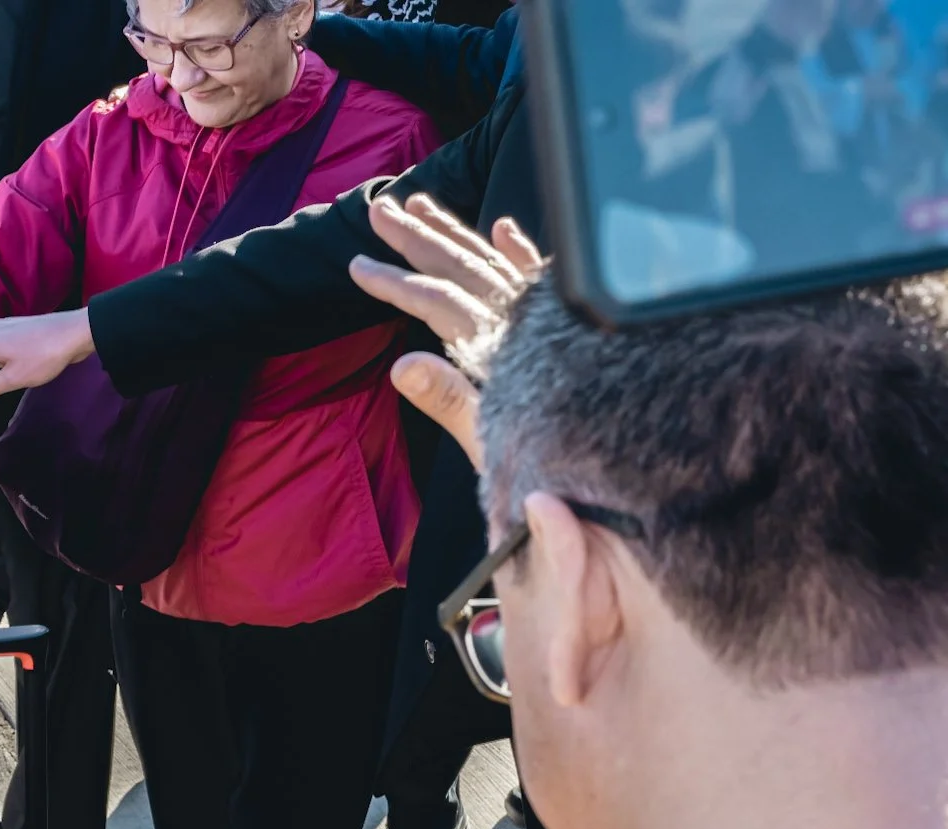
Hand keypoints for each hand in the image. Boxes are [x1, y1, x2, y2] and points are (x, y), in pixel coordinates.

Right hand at [348, 193, 544, 471]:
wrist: (611, 481)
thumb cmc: (545, 469)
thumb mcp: (489, 443)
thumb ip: (450, 400)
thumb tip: (402, 365)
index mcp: (500, 350)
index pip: (439, 302)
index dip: (396, 283)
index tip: (359, 266)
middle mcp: (523, 325)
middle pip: (466, 269)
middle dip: (419, 238)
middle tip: (381, 211)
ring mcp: (545, 323)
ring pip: (495, 264)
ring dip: (456, 234)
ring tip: (422, 205)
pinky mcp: (565, 331)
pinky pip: (538, 280)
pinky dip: (519, 252)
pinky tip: (504, 230)